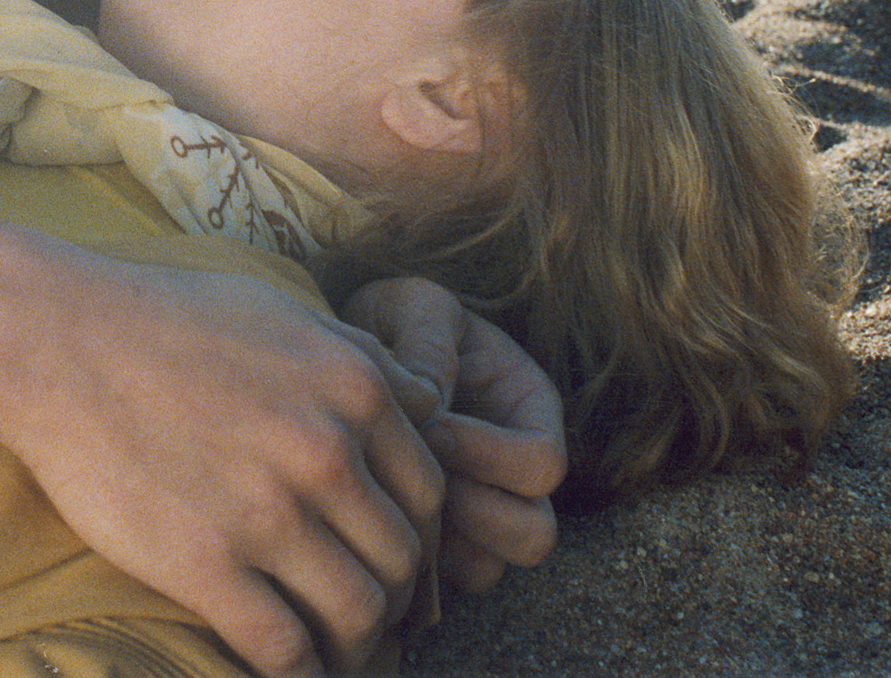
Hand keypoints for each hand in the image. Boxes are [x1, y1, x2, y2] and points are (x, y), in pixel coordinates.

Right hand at [0, 204, 446, 676]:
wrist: (53, 342)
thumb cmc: (162, 319)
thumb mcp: (282, 311)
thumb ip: (364, 355)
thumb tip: (431, 400)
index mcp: (356, 389)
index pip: (430, 493)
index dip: (417, 536)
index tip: (389, 558)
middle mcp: (327, 451)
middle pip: (403, 559)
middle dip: (393, 598)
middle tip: (363, 614)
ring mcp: (268, 512)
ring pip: (359, 612)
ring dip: (357, 645)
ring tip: (334, 652)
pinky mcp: (206, 565)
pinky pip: (285, 648)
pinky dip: (301, 672)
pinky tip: (290, 669)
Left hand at [341, 277, 566, 591]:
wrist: (347, 349)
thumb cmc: (393, 322)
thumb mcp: (414, 305)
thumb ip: (428, 338)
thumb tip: (432, 403)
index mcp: (528, 411)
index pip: (543, 463)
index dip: (492, 455)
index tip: (433, 428)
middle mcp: (513, 474)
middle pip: (533, 534)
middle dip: (475, 514)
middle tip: (418, 478)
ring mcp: (476, 514)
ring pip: (488, 569)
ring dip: (441, 544)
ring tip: (392, 499)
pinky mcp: (433, 543)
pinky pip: (435, 584)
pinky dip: (406, 562)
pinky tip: (370, 520)